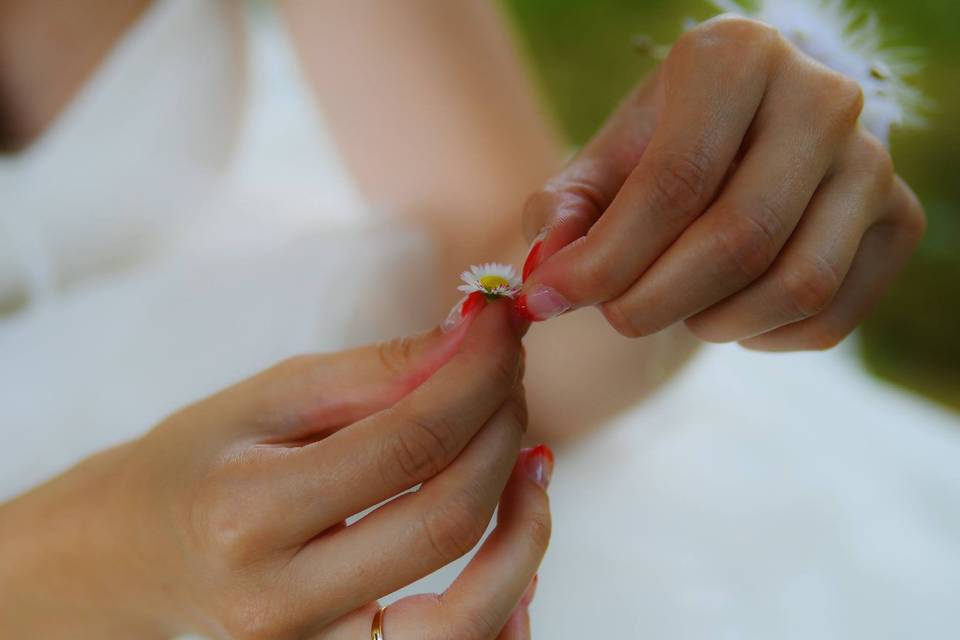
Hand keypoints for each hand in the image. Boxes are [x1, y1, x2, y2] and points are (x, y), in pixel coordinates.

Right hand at [0, 301, 550, 638]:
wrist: (127, 560)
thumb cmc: (193, 465)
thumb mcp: (263, 399)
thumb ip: (373, 373)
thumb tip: (475, 337)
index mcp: (248, 514)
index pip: (408, 442)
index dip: (478, 377)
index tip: (505, 327)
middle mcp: (281, 604)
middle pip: (447, 520)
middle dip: (502, 433)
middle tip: (509, 380)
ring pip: (471, 614)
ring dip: (526, 530)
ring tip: (531, 461)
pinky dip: (508, 605)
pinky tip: (514, 545)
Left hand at [518, 15, 924, 349]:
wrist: (742, 141)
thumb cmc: (659, 150)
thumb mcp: (599, 164)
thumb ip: (563, 213)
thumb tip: (547, 280)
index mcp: (735, 58)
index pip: (674, 181)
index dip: (605, 260)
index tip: (549, 300)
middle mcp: (821, 96)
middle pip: (739, 237)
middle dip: (654, 301)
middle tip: (613, 317)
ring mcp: (872, 159)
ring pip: (794, 285)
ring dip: (712, 323)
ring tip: (672, 307)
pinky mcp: (900, 218)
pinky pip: (830, 317)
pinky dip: (763, 337)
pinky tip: (727, 311)